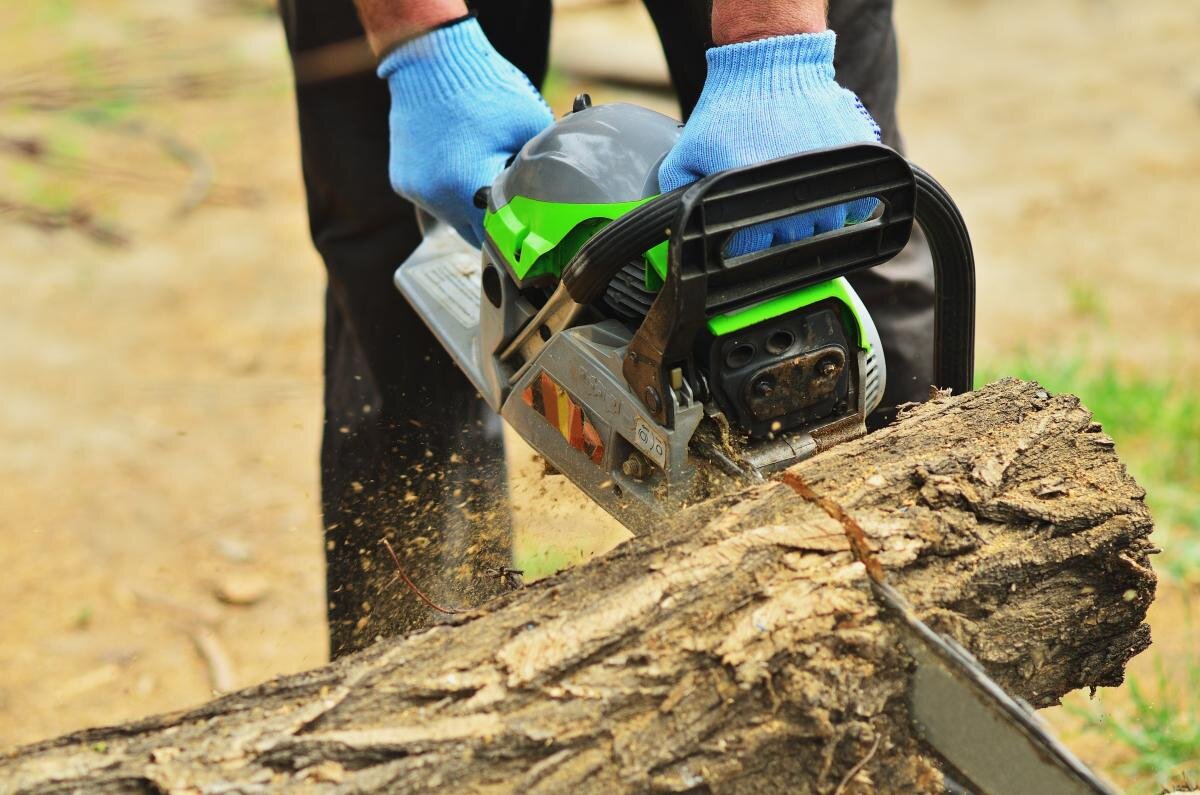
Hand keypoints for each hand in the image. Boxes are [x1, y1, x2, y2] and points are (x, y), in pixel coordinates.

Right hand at [378, 17, 552, 246]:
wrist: (431, 58)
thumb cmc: (485, 88)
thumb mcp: (530, 127)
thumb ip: (542, 165)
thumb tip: (555, 192)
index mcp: (466, 189)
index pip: (498, 236)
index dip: (517, 233)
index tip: (530, 230)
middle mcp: (435, 198)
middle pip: (472, 234)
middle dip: (493, 223)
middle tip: (512, 206)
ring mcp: (414, 190)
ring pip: (451, 218)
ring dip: (468, 207)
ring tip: (482, 175)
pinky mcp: (401, 179)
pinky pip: (432, 199)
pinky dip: (447, 191)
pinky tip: (458, 164)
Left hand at [658, 31, 880, 254]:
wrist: (771, 64)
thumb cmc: (729, 108)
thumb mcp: (688, 151)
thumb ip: (676, 190)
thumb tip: (675, 223)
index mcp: (752, 202)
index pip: (753, 252)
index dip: (745, 248)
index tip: (743, 237)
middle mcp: (794, 201)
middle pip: (791, 244)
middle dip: (778, 235)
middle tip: (767, 213)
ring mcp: (829, 183)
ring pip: (826, 228)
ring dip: (811, 222)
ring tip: (794, 200)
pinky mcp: (853, 162)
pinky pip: (856, 203)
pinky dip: (842, 203)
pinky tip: (821, 189)